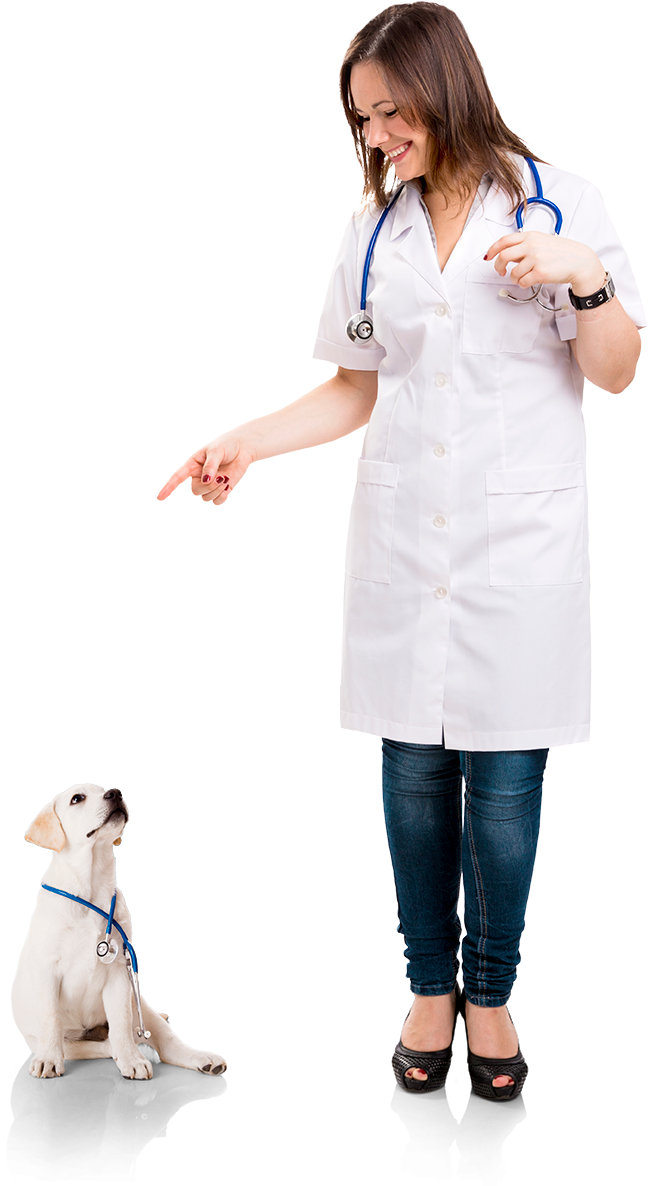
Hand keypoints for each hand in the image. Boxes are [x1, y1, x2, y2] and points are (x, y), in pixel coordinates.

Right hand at [157, 434, 256, 502]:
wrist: (242, 448)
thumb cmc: (226, 445)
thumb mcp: (216, 451)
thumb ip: (210, 465)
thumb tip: (205, 479)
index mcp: (193, 465)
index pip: (178, 477)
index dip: (169, 487)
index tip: (160, 497)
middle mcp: (199, 476)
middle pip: (196, 491)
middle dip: (209, 486)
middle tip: (221, 476)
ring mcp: (209, 484)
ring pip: (206, 497)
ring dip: (216, 490)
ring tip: (225, 478)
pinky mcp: (220, 490)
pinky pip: (216, 501)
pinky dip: (222, 496)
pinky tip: (227, 487)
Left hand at [484, 231, 606, 295]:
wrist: (579, 261)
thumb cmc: (562, 252)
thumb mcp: (542, 241)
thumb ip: (525, 245)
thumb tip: (508, 254)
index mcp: (530, 236)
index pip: (504, 241)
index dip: (493, 249)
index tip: (488, 256)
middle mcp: (531, 246)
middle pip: (503, 256)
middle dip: (498, 266)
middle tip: (501, 272)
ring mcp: (536, 259)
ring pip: (513, 273)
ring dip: (514, 278)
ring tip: (522, 277)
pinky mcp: (540, 273)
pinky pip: (522, 282)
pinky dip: (523, 284)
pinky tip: (530, 280)